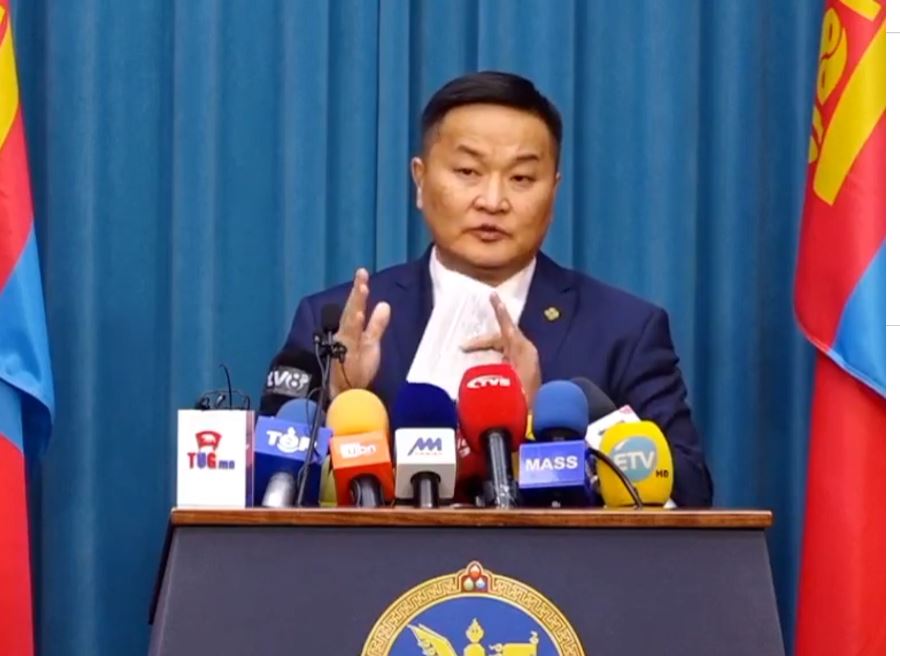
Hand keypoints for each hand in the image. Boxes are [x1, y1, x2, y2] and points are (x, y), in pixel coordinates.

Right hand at [331, 268, 390, 396]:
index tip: (363, 272)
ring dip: (355, 305)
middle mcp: (345, 334)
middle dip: (356, 293)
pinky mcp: (344, 356)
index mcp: (351, 329)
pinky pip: (349, 340)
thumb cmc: (358, 368)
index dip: (359, 290)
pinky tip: (357, 315)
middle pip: (351, 310)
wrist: (347, 394)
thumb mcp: (371, 343)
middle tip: (362, 273)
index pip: (355, 306)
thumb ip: (377, 325)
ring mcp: (344, 345)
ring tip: (362, 289)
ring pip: (349, 322)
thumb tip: (384, 304)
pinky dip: (352, 327)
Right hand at [461, 293, 540, 405]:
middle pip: (501, 338)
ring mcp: (524, 362)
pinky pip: (505, 357)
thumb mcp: (502, 383)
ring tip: (471, 351)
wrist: (536, 418)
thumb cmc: (520, 398)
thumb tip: (472, 374)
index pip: (507, 326)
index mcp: (522, 349)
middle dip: (482, 342)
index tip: (493, 296)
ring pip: (502, 347)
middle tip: (465, 346)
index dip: (499, 311)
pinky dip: (493, 356)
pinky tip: (483, 363)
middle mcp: (525, 352)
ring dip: (487, 348)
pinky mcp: (522, 373)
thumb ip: (488, 374)